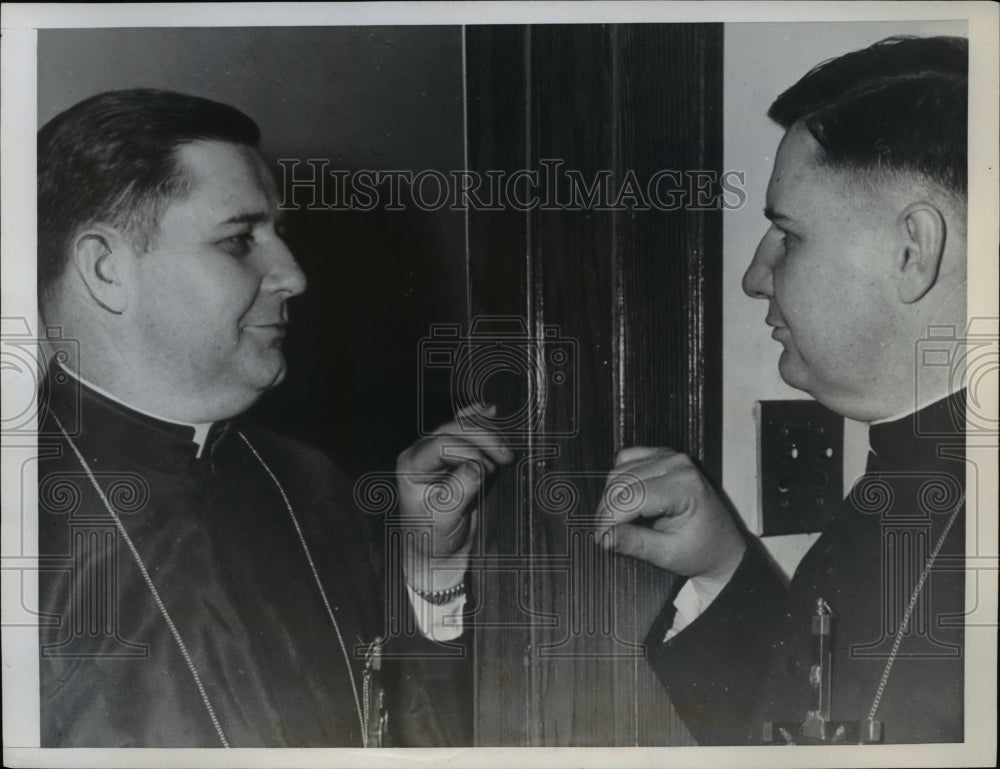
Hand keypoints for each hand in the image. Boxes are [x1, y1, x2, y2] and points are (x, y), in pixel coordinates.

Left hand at [396, 403, 513, 591]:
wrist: (439, 551)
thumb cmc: (433, 536)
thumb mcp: (445, 517)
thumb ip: (459, 490)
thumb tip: (477, 467)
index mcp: (412, 466)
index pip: (441, 444)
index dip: (467, 451)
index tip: (486, 470)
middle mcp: (422, 454)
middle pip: (453, 430)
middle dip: (483, 439)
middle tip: (505, 456)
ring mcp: (438, 453)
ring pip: (463, 427)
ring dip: (488, 434)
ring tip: (505, 452)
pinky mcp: (455, 455)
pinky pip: (465, 431)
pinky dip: (478, 421)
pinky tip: (489, 411)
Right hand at [595, 447, 744, 581]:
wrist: (721, 547)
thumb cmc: (702, 550)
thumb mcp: (669, 554)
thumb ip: (636, 544)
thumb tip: (605, 537)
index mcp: (685, 486)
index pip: (632, 497)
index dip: (610, 519)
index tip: (601, 538)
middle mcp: (678, 464)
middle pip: (622, 483)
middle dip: (608, 511)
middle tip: (605, 536)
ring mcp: (669, 457)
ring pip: (620, 471)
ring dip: (611, 498)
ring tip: (617, 524)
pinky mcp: (661, 456)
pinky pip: (626, 461)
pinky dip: (618, 481)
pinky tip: (625, 502)